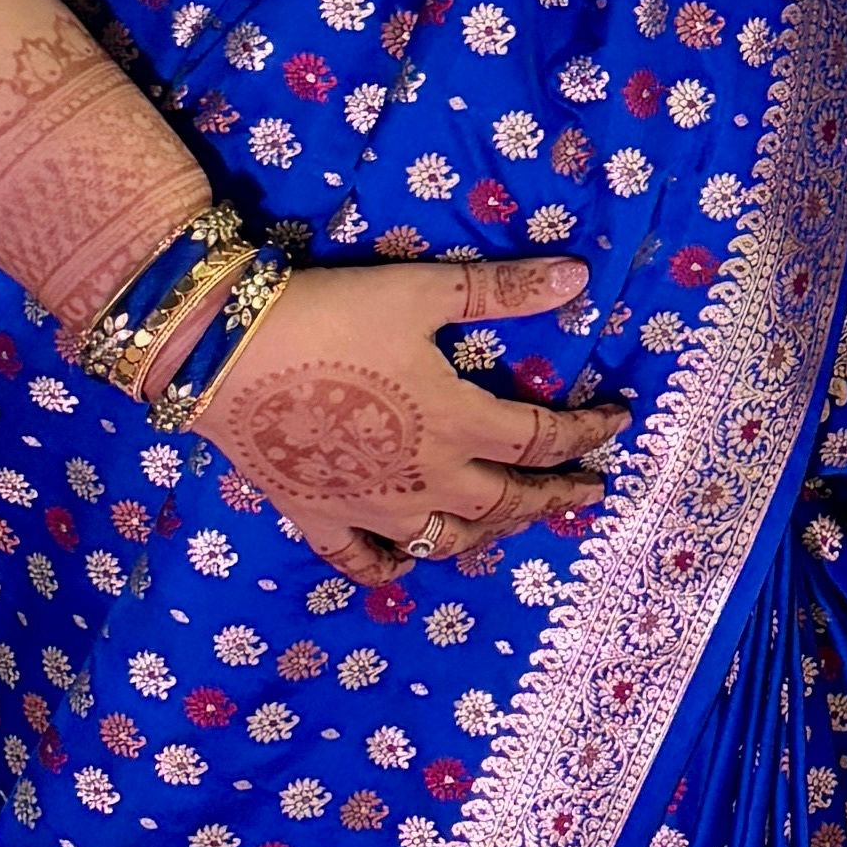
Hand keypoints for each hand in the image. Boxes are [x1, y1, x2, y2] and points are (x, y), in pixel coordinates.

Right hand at [185, 254, 621, 588]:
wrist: (225, 354)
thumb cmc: (331, 316)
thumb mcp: (423, 291)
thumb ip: (501, 291)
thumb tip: (578, 280)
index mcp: (460, 427)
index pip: (544, 439)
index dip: (589, 431)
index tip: (621, 419)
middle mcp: (427, 482)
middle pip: (508, 502)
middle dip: (556, 497)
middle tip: (588, 491)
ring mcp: (372, 511)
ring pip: (448, 540)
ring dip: (490, 532)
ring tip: (511, 522)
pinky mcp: (319, 519)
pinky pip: (364, 562)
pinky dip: (391, 566)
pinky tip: (405, 562)